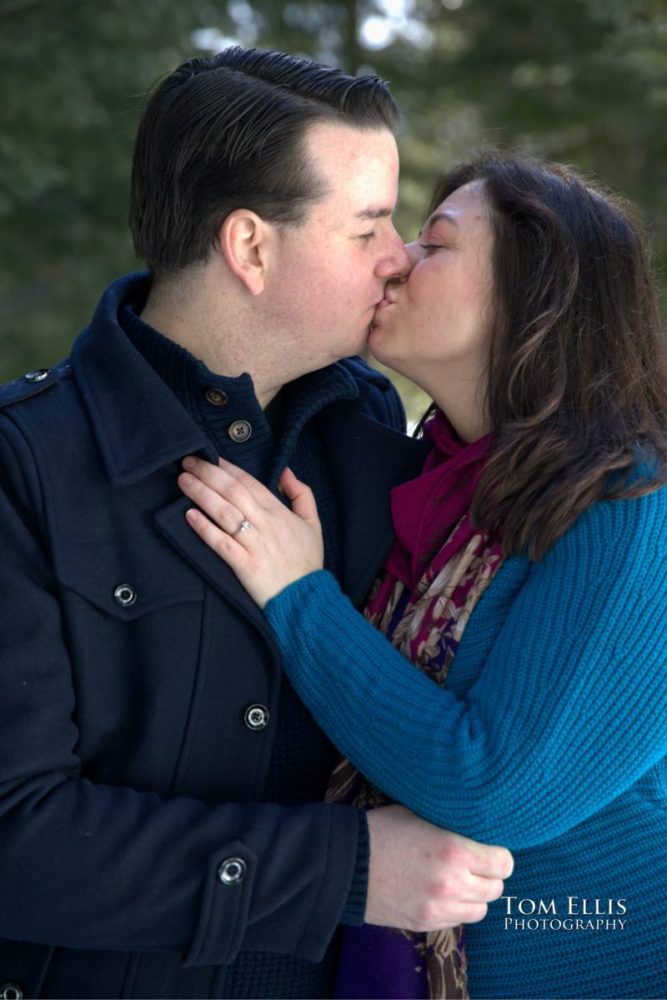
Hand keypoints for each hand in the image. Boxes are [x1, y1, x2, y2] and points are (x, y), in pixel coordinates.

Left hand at [178, 456, 323, 607]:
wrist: (306, 599)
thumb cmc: (307, 562)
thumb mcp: (314, 523)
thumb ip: (302, 494)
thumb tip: (286, 472)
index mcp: (279, 512)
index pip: (249, 482)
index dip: (227, 467)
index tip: (209, 456)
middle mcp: (265, 524)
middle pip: (233, 491)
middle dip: (208, 473)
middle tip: (187, 462)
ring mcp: (254, 544)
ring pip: (224, 512)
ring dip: (201, 494)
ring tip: (183, 482)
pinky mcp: (245, 565)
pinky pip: (221, 543)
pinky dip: (205, 529)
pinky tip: (189, 516)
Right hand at [365, 805, 512, 929]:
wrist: (344, 864)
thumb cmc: (381, 831)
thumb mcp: (420, 815)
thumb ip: (451, 827)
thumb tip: (475, 829)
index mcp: (454, 851)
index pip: (503, 863)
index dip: (499, 856)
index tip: (489, 851)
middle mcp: (452, 883)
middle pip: (495, 889)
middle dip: (488, 876)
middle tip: (473, 865)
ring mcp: (439, 908)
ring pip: (479, 910)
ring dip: (473, 895)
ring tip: (457, 881)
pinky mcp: (425, 923)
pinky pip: (456, 921)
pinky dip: (454, 908)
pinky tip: (439, 893)